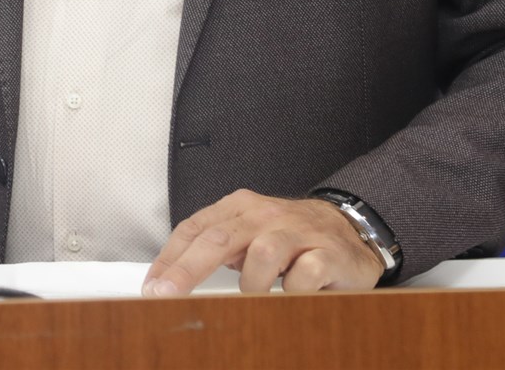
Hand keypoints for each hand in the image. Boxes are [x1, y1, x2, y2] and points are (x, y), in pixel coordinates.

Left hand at [142, 190, 384, 295]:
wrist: (352, 228)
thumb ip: (217, 250)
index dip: (170, 258)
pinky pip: (303, 276)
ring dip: (252, 285)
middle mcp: (266, 214)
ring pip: (261, 255)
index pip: (196, 228)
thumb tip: (171, 281)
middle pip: (218, 238)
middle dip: (187, 270)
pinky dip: (292, 292)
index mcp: (240, 207)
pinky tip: (292, 295)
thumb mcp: (249, 236)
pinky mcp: (327, 252)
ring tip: (256, 296)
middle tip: (166, 296)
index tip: (152, 286)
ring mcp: (297, 231)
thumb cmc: (292, 238)